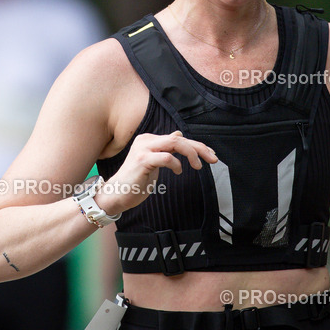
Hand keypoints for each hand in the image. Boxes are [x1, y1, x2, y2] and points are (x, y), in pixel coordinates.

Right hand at [99, 131, 216, 213]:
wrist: (116, 194)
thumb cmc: (136, 181)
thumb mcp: (154, 162)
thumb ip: (165, 149)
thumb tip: (178, 135)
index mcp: (150, 140)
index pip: (179, 138)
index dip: (197, 145)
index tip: (211, 155)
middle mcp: (146, 140)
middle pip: (179, 139)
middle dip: (199, 148)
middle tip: (213, 159)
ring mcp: (143, 149)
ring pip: (175, 143)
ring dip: (191, 153)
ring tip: (198, 166)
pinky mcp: (142, 160)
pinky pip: (166, 157)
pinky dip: (176, 164)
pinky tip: (178, 171)